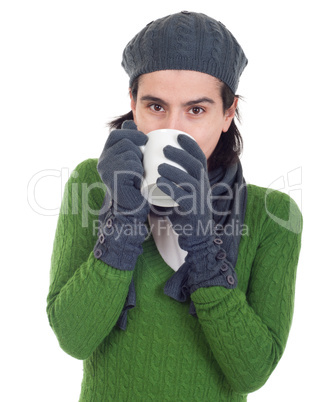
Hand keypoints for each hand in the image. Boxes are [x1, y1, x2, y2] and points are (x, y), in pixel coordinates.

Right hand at [94, 121, 149, 269]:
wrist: (133, 208)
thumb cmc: (136, 184)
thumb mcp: (134, 159)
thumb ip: (130, 141)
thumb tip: (129, 121)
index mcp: (107, 155)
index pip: (116, 135)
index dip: (131, 133)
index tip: (145, 139)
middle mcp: (102, 161)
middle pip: (123, 141)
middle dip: (137, 147)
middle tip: (142, 160)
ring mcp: (106, 171)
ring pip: (129, 153)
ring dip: (139, 161)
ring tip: (139, 174)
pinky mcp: (112, 180)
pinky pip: (129, 165)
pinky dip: (137, 171)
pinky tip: (137, 180)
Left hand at [157, 134, 212, 251]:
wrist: (195, 233)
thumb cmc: (185, 208)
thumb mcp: (183, 189)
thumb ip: (174, 177)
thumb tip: (153, 160)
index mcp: (201, 179)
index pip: (200, 158)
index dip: (191, 145)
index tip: (178, 136)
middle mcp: (203, 186)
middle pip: (196, 166)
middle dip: (181, 154)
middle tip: (164, 148)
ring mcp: (199, 199)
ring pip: (190, 181)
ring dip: (175, 171)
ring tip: (159, 167)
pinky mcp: (193, 212)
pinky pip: (184, 199)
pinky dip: (172, 190)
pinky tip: (160, 183)